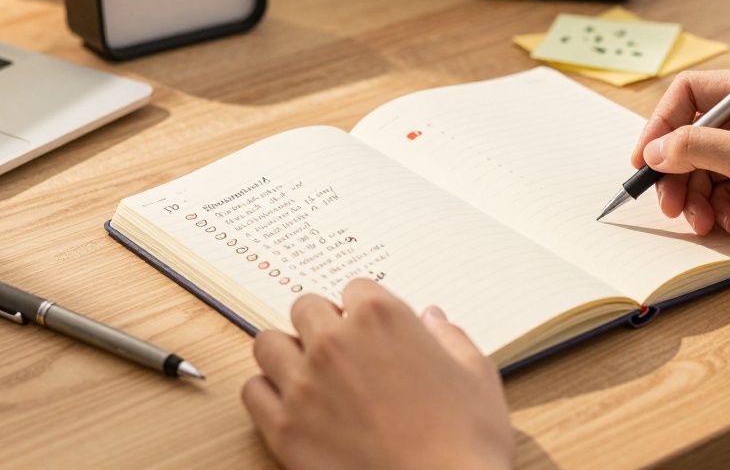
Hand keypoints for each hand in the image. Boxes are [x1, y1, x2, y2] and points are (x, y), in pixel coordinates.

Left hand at [242, 279, 513, 469]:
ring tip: (309, 373)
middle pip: (305, 308)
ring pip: (268, 343)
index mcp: (382, 318)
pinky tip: (291, 405)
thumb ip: (451, 337)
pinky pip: (252, 392)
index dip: (365, 310)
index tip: (373, 330)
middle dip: (321, 324)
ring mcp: (303, 384)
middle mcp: (335, 342)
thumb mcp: (476, 376)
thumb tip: (434, 319)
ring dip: (288, 352)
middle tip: (340, 350)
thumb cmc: (465, 441)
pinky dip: (268, 393)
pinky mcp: (283, 428)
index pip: (355, 288)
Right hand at [632, 71, 729, 274]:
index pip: (692, 93)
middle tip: (669, 205)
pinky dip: (721, 207)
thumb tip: (657, 150)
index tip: (645, 160)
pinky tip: (727, 224)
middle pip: (697, 134)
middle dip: (679, 171)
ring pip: (710, 166)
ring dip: (698, 196)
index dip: (662, 124)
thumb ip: (698, 148)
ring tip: (702, 223)